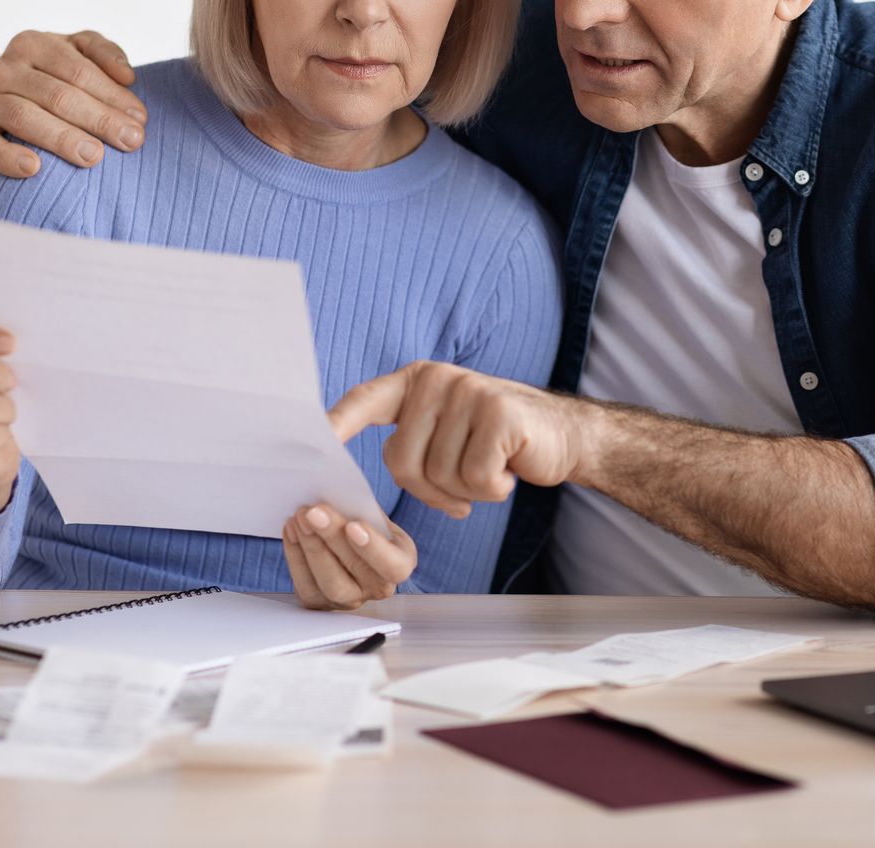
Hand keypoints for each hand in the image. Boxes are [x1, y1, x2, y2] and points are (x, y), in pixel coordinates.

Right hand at [0, 29, 148, 178]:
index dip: (113, 95)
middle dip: (99, 120)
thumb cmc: (59, 75)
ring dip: (62, 138)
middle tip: (131, 141)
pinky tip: (34, 168)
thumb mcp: (82, 53)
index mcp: (34, 44)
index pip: (79, 72)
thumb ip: (104, 54)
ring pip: (25, 117)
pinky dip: (7, 157)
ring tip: (94, 157)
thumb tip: (127, 75)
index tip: (140, 119)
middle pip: (57, 95)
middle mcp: (4, 67)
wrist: (15, 96)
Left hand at [281, 505, 416, 609]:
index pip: (393, 566)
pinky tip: (291, 531)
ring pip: (331, 584)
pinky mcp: (322, 603)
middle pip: (357, 570)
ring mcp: (350, 599)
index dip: (374, 548)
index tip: (353, 525)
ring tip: (299, 518)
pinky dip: (296, 556)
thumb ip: (362, 509)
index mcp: (400, 562)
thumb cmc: (363, 522)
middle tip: (313, 512)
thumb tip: (340, 496)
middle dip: (332, 537)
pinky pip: (307, 586)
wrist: (347, 540)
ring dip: (311, 548)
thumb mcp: (372, 513)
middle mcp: (379, 587)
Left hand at [328, 362, 585, 519]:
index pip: (365, 400)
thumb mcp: (445, 432)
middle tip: (462, 490)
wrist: (563, 436)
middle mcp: (438, 379)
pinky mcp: (500, 413)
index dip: (337, 423)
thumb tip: (351, 472)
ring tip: (490, 475)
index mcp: (416, 381)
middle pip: (401, 462)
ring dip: (466, 494)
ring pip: (440, 476)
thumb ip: (409, 439)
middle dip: (430, 492)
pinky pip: (475, 478)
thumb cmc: (494, 443)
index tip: (311, 441)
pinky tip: (509, 473)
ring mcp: (470, 391)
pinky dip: (492, 491)